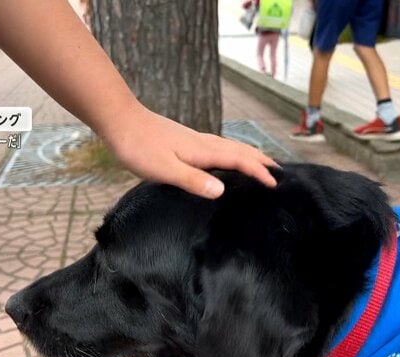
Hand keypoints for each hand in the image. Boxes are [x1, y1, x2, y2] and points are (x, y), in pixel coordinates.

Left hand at [106, 106, 277, 198]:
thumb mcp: (164, 169)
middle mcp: (204, 143)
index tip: (275, 184)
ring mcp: (195, 140)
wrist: (120, 121)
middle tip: (279, 172)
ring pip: (231, 147)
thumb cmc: (139, 147)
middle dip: (261, 160)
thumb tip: (222, 191)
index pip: (239, 161)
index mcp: (203, 151)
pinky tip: (225, 159)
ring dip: (249, 155)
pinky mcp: (186, 141)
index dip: (258, 172)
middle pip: (240, 150)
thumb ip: (193, 180)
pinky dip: (233, 153)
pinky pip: (219, 147)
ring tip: (260, 164)